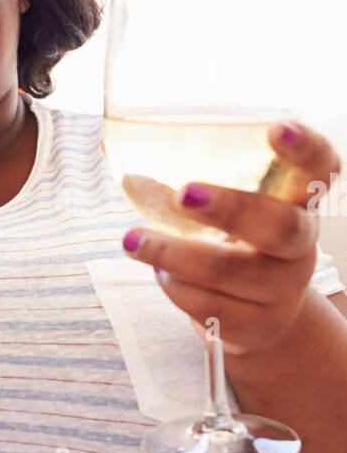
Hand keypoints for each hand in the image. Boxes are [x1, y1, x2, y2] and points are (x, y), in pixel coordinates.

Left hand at [120, 120, 341, 355]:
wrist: (261, 316)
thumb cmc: (240, 247)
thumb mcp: (238, 212)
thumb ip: (208, 190)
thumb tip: (131, 174)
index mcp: (299, 203)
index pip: (320, 169)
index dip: (305, 148)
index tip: (276, 127)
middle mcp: (301, 246)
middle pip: (281, 228)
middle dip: (231, 209)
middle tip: (182, 195)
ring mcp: (283, 290)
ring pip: (230, 272)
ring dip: (173, 254)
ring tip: (133, 241)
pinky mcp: (256, 325)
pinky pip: (210, 307)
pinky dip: (175, 287)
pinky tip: (158, 272)